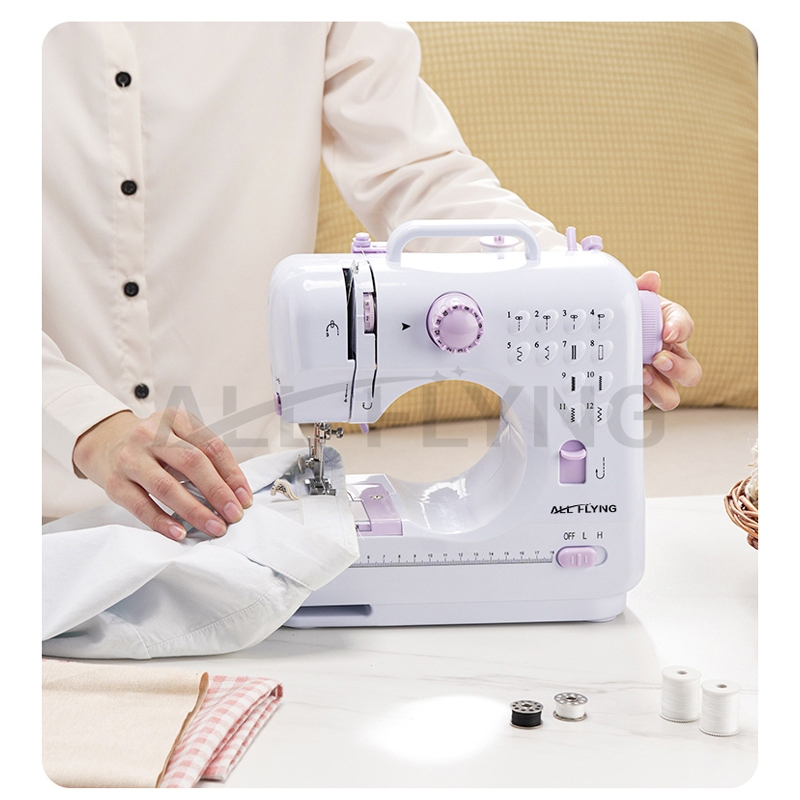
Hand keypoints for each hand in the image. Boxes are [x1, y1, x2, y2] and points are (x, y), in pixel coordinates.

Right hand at [72, 408, 252, 539]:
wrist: (104, 441)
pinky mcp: (115, 483)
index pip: (211, 446)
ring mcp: (131, 458)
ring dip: (195, 511)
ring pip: (167, 486)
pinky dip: (163, 522)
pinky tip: (180, 532)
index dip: (232, 474)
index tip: (244, 497)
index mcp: (175, 419)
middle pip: (192, 463)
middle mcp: (151, 434)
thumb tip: (234, 492)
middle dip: (217, 492)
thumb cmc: (153, 443)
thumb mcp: (179, 436)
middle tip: (233, 514)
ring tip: (214, 526)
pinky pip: (142, 506)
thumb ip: (205, 457)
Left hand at [636, 271, 702, 409]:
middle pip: (691, 373)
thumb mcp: (631, 299)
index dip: (679, 329)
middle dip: (678, 369)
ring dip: (659, 390)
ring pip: (670, 398)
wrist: (602, 332)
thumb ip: (641, 288)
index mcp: (670, 330)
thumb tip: (651, 279)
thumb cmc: (625, 318)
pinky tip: (624, 390)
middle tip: (658, 360)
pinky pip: (642, 405)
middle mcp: (669, 358)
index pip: (684, 327)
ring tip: (642, 376)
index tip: (668, 332)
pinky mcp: (637, 396)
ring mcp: (654, 381)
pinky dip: (635, 400)